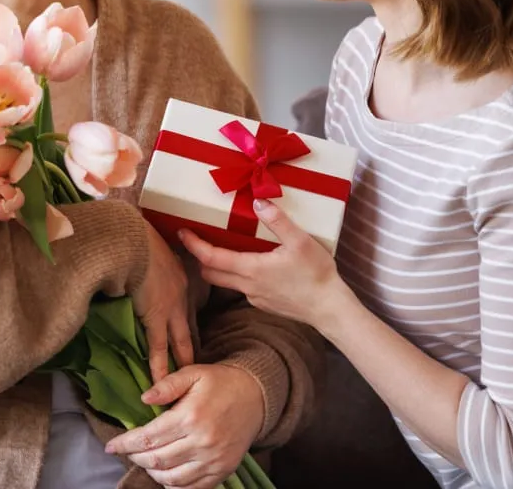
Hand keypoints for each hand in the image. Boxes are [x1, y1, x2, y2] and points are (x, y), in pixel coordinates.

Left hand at [105, 363, 262, 487]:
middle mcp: (202, 442)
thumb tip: (143, 398)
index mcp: (191, 416)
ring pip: (172, 478)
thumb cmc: (220, 382)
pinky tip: (165, 475)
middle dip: (136, 457)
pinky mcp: (222, 471)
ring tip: (145, 460)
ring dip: (152, 473)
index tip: (111, 445)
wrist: (256, 397)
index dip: (126, 443)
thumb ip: (167, 384)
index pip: (149, 437)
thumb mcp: (193, 373)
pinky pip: (192, 488)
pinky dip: (174, 486)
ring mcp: (213, 460)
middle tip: (128, 450)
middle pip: (157, 461)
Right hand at [133, 223, 194, 382]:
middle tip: (196, 368)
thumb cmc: (136, 239)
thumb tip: (137, 268)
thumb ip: (148, 263)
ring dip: (181, 364)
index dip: (189, 326)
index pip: (188, 309)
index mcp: (180, 278)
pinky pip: (158, 348)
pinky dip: (159, 367)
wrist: (132, 240)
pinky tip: (159, 383)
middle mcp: (181, 296)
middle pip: (189, 329)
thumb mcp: (149, 249)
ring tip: (184, 384)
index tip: (190, 339)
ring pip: (179, 343)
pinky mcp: (156, 318)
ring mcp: (171, 309)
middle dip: (192, 349)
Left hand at [179, 199, 345, 329]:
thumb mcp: (300, 241)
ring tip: (220, 248)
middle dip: (199, 257)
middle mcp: (247, 286)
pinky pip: (241, 288)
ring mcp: (254, 297)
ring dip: (216, 267)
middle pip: (210, 273)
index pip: (211, 258)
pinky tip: (249, 264)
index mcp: (251, 269)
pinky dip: (236, 275)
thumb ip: (278, 221)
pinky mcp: (263, 304)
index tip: (182, 232)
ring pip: (225, 282)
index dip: (194, 245)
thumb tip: (258, 202)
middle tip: (196, 239)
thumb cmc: (317, 274)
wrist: (330, 309)